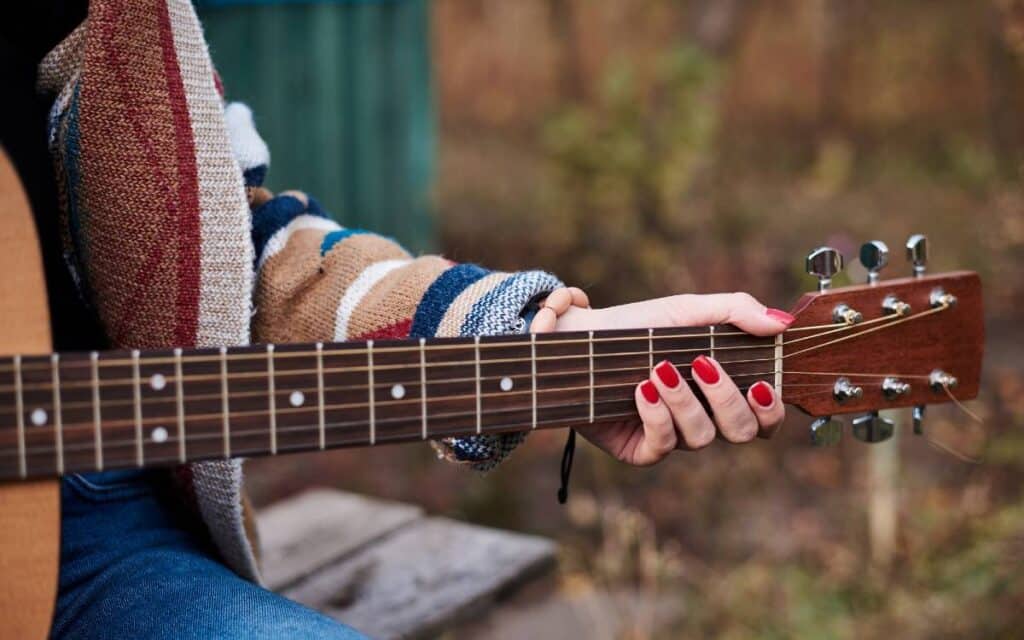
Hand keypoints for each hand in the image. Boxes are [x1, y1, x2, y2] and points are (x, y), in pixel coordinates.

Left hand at [546, 293, 792, 465]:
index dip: (772, 410)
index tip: (762, 384)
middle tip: (703, 363)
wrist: (580, 336)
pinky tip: (643, 389)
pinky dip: (657, 416)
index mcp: (722, 390)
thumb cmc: (638, 326)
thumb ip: (735, 311)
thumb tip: (782, 324)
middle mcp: (703, 417)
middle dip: (727, 398)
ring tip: (659, 368)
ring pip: (702, 437)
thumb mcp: (687, 309)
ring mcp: (672, 436)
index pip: (765, 417)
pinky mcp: (639, 449)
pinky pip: (663, 447)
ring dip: (686, 401)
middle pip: (742, 431)